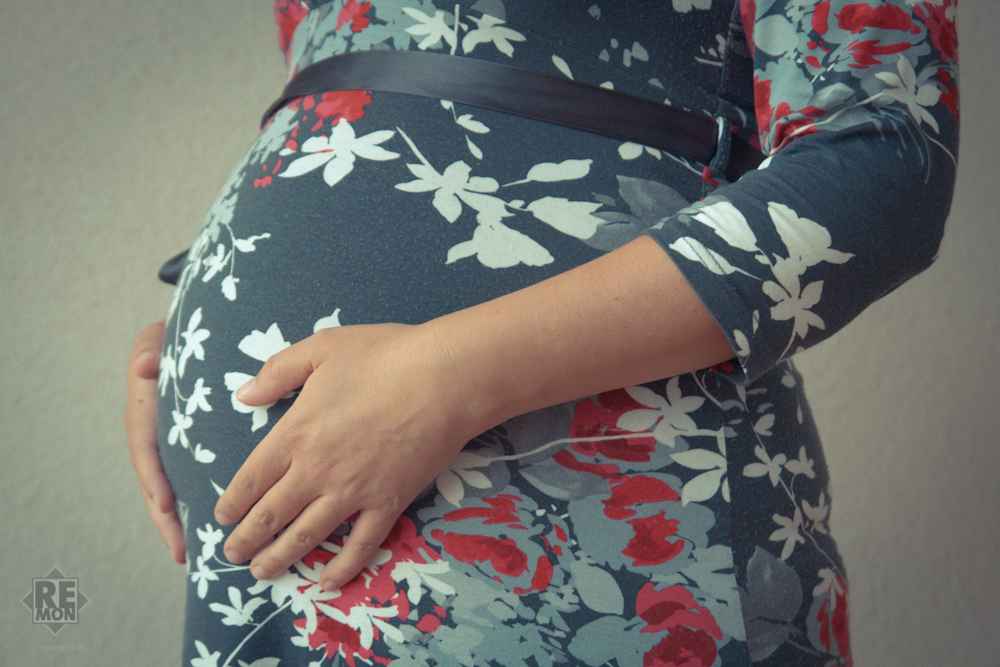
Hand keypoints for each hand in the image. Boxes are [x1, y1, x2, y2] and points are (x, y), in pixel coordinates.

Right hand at [125, 320, 185, 563]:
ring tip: (197, 555)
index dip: (154, 479)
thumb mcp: (155, 341)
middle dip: (167, 519)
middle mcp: (155, 438)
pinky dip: (199, 505)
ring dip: (182, 522)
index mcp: (145, 415)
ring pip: (174, 489)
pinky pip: (192, 482)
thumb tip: (144, 367)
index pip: (146, 450)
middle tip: (182, 552)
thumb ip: (148, 351)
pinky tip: (217, 529)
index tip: (167, 504)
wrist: (187, 342)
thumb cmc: (171, 341)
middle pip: (157, 483)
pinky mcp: (191, 453)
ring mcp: (172, 448)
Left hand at [214, 321, 495, 591]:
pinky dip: (342, 568)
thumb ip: (277, 372)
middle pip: (271, 516)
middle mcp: (316, 471)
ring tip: (263, 573)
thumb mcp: (322, 349)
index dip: (232, 504)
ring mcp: (353, 492)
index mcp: (295, 433)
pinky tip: (327, 583)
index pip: (251, 479)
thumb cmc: (384, 357)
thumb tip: (243, 396)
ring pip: (306, 537)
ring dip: (280, 558)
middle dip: (246, 540)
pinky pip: (360, 546)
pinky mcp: (388, 504)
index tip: (222, 518)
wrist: (443, 380)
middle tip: (232, 556)